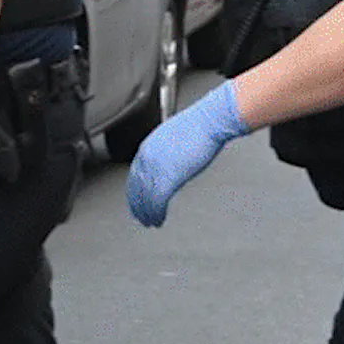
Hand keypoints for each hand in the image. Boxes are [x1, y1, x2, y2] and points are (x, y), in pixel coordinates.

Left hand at [127, 82, 246, 227]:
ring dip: (146, 212)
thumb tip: (167, 161)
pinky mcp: (168, 178)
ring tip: (150, 222)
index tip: (135, 199)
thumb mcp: (173, 137)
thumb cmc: (199, 126)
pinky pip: (157, 202)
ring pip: (145, 197)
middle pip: (136, 188)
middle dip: (137, 204)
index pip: (134, 174)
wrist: (209, 121)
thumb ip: (164, 152)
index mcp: (147, 146)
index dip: (134, 190)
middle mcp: (147, 157)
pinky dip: (156, 213)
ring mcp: (156, 168)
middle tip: (140, 216)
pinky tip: (159, 220)